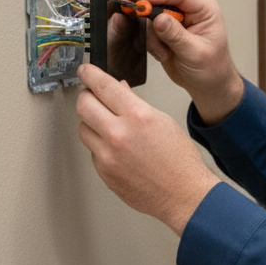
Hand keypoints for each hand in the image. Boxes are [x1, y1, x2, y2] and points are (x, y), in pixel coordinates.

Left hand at [76, 63, 219, 234]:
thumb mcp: (163, 121)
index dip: (90, 74)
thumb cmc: (180, 160)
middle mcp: (119, 135)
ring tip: (107, 123)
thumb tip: (119, 90)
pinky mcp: (103, 172)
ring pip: (83, 128)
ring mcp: (108, 156)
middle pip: (84, 105)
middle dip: (86, 96)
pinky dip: (100, 145)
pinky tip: (116, 147)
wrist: (182, 194)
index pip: (103, 86)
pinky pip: (92, 151)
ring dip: (91, 121)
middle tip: (92, 95)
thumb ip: (136, 104)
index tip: (85, 70)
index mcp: (138, 117)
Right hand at [141, 0, 244, 124]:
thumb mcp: (195, 53)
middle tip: (155, 37)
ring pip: (153, 19)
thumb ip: (176, 35)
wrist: (208, 86)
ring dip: (155, 38)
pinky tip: (165, 54)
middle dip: (155, 21)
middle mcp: (191, 12)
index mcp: (206, 10)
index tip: (145, 1)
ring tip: (166, 53)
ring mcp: (178, 22)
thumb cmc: (212, 69)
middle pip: (163, 3)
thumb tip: (158, 19)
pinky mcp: (166, 32)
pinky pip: (150, 31)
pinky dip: (153, 44)